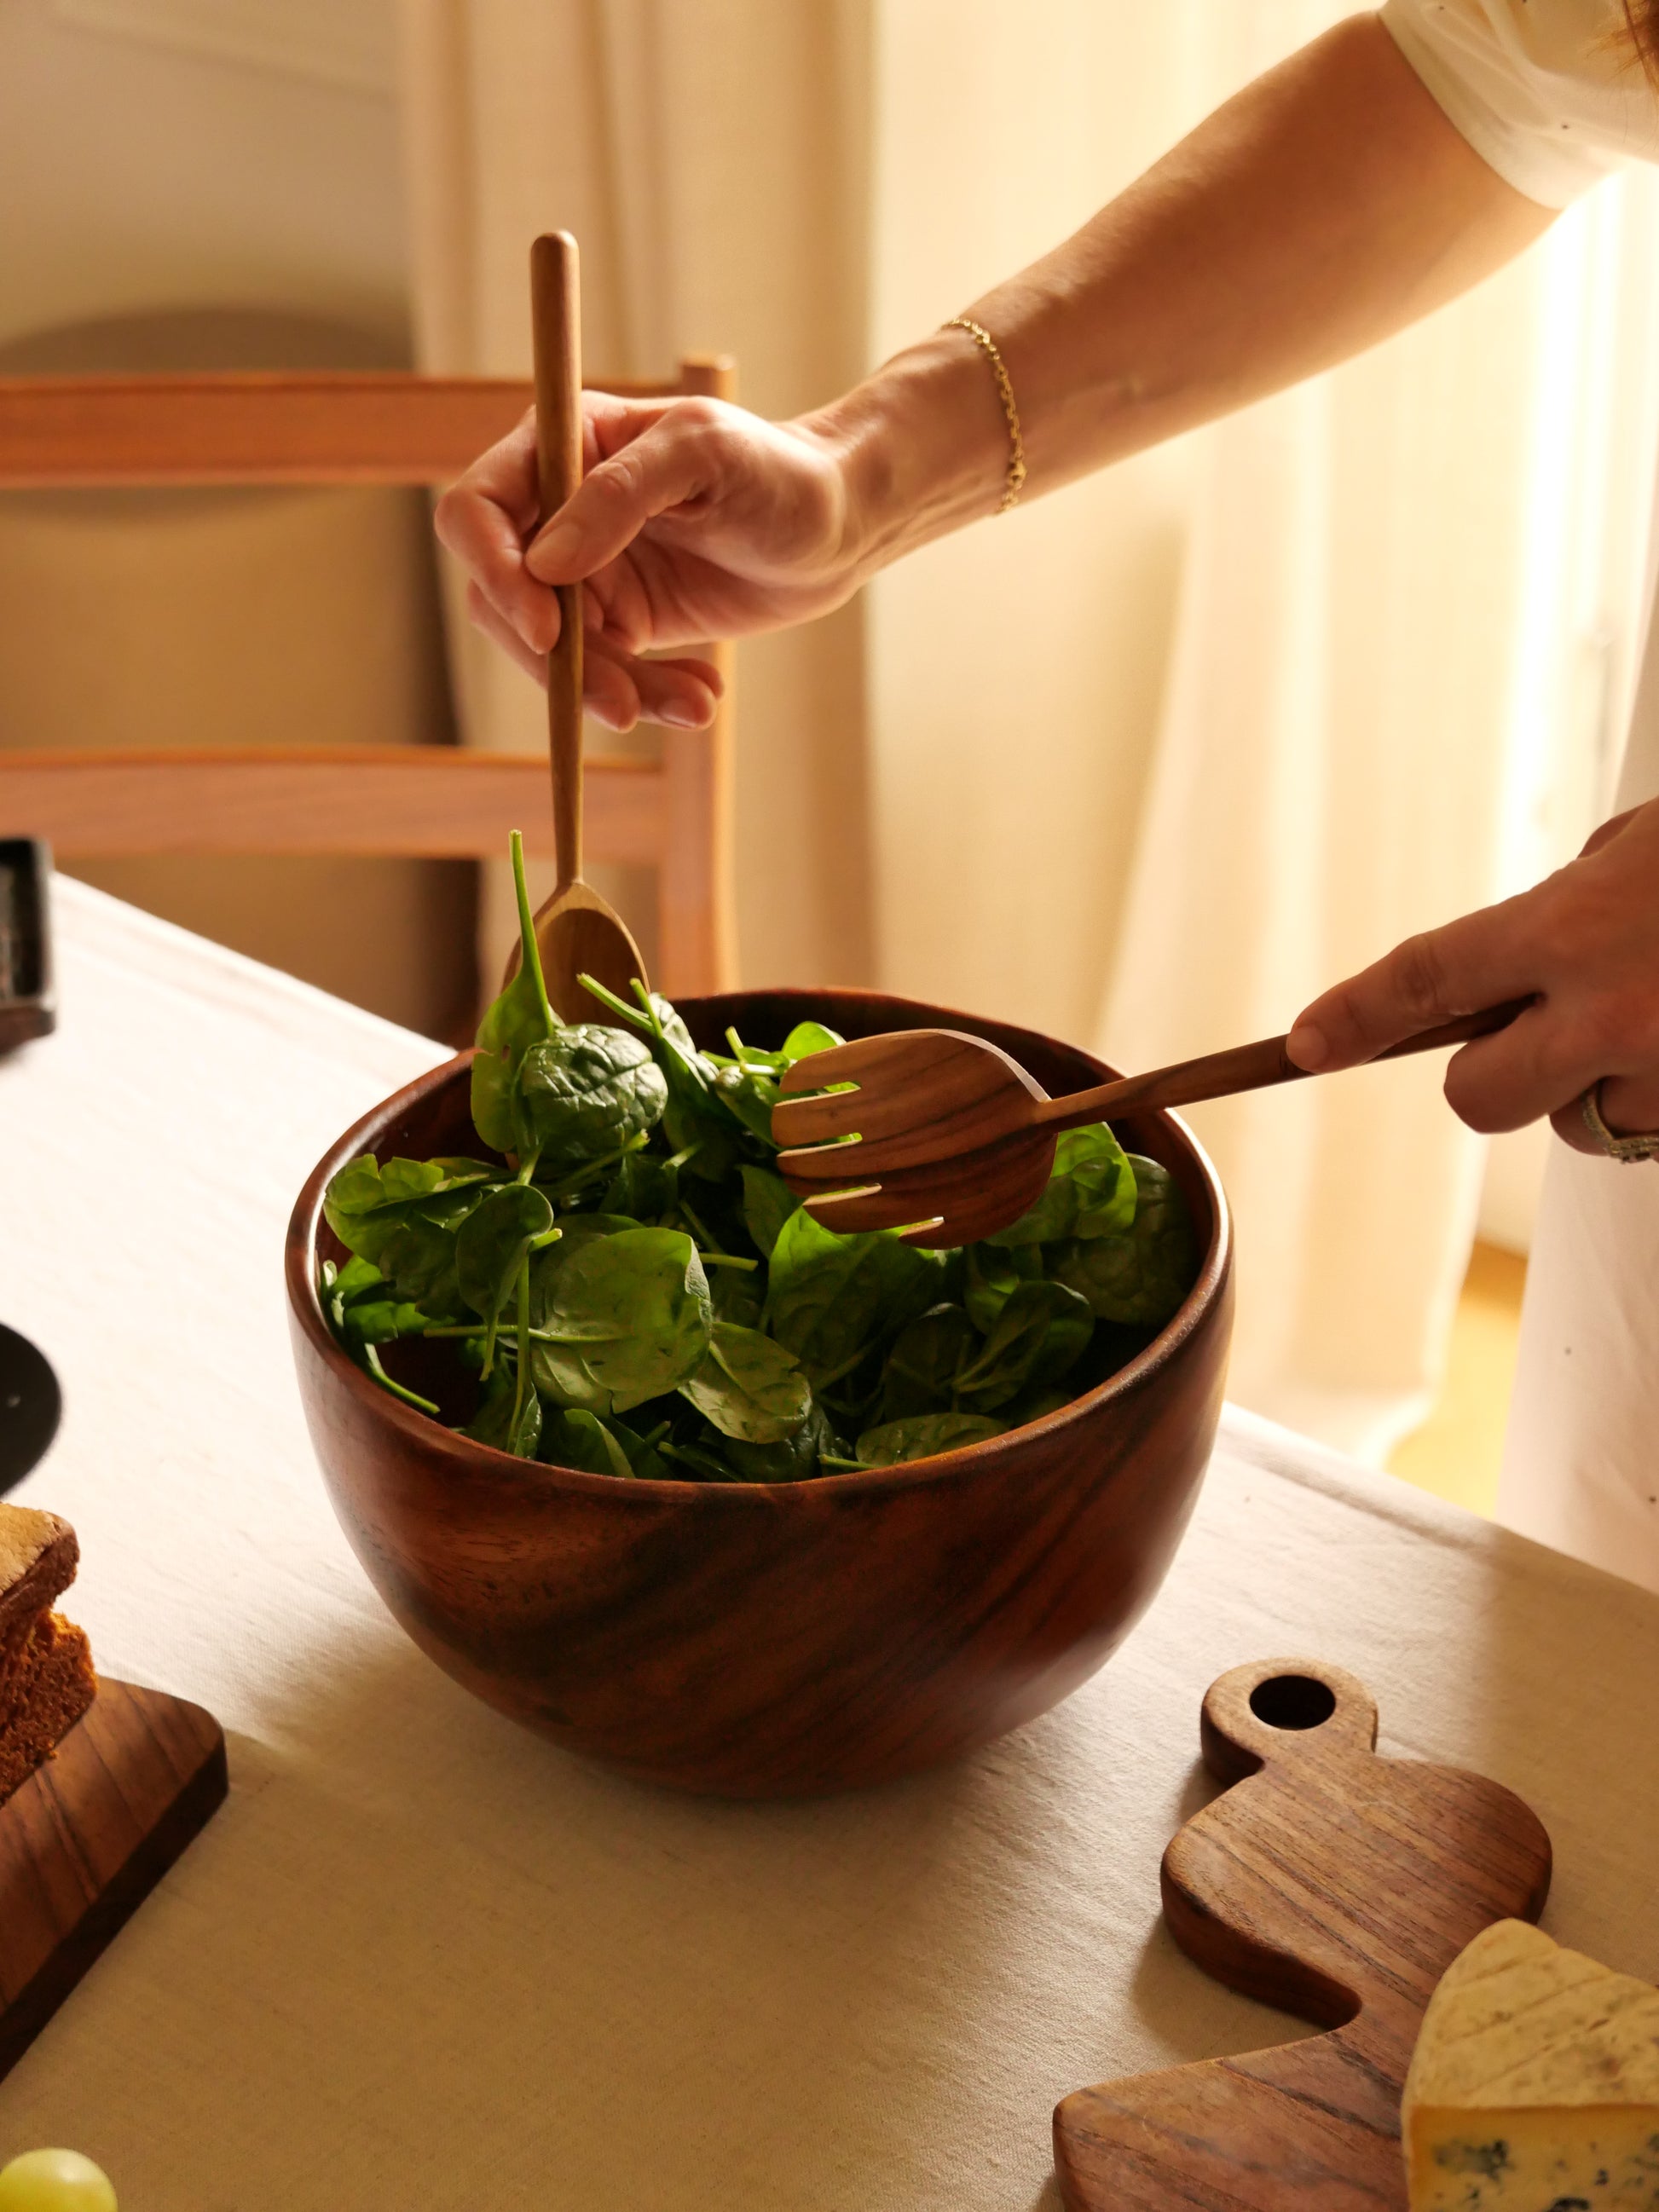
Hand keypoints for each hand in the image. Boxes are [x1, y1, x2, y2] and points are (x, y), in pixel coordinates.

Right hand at [434, 392, 866, 730]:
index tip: (547, 629)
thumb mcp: (704, 455)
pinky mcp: (621, 625)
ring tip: (692, 703)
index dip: (495, 571)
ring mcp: (586, 573)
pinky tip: (701, 699)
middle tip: (623, 704)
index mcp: (563, 446)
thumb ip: (621, 494)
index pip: (478, 509)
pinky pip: (601, 677)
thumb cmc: (778, 469)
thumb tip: (544, 564)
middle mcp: (559, 511)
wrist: (837, 528)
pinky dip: (646, 699)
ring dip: (611, 691)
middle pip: (503, 600)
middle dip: (559, 660)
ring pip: (553, 654)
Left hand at [1287, 798, 1658, 1154]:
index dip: (1358, 1013)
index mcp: (1576, 928)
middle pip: (1476, 1097)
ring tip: (1658, 1011)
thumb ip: (1570, 898)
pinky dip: (1655, 1092)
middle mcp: (1612, 1014)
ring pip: (1575, 1124)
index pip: (1427, 978)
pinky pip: (1645, 1131)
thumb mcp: (1646, 841)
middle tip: (1546, 1024)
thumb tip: (1527, 937)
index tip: (1309, 1042)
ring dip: (1596, 1084)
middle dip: (1491, 1070)